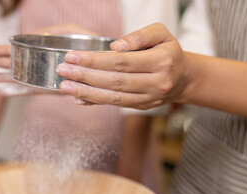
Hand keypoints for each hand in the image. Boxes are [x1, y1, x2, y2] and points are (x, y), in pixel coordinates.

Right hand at [0, 24, 98, 96]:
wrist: (105, 62)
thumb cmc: (90, 44)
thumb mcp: (69, 31)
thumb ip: (51, 33)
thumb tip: (33, 37)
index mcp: (44, 51)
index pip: (19, 52)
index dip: (3, 52)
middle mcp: (42, 66)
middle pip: (15, 66)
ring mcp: (46, 78)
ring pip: (19, 79)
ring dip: (2, 79)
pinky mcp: (53, 88)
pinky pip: (32, 91)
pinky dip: (17, 92)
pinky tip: (3, 92)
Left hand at [57, 23, 189, 109]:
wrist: (183, 78)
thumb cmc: (168, 51)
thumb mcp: (161, 34)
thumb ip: (139, 36)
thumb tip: (115, 46)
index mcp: (161, 61)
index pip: (122, 61)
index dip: (95, 60)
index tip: (72, 56)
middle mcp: (156, 83)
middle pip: (115, 81)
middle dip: (85, 76)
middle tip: (63, 71)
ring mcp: (148, 98)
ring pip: (114, 98)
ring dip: (86, 92)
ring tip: (64, 86)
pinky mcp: (141, 107)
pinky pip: (116, 106)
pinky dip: (96, 102)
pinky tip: (78, 98)